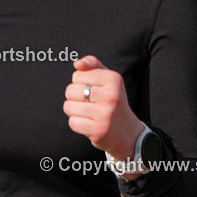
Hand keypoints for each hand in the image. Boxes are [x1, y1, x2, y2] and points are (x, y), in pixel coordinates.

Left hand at [63, 56, 144, 173]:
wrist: (127, 132)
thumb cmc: (113, 101)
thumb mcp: (108, 79)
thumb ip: (93, 65)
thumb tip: (77, 64)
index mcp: (114, 79)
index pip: (77, 75)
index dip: (79, 83)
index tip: (91, 89)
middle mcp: (111, 95)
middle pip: (70, 90)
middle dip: (74, 97)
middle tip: (87, 103)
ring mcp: (105, 114)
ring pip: (69, 107)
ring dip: (73, 111)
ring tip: (87, 113)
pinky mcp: (98, 130)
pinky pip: (72, 122)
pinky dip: (76, 123)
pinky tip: (88, 123)